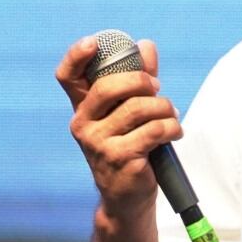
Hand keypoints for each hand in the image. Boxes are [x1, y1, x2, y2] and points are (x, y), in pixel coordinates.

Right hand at [55, 35, 180, 227]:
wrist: (127, 199)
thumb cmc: (130, 150)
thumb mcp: (130, 113)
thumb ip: (138, 80)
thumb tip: (146, 45)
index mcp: (83, 109)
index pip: (67, 76)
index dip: (75, 56)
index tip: (93, 42)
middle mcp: (83, 125)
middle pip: (108, 86)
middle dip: (141, 81)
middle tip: (157, 88)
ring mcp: (98, 143)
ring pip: (138, 108)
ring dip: (164, 108)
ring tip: (172, 116)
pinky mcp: (120, 159)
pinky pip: (153, 130)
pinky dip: (171, 127)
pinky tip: (175, 133)